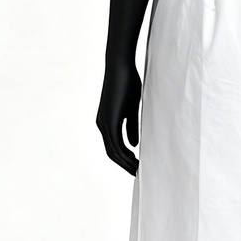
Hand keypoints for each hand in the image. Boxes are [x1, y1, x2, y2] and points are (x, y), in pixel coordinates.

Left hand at [96, 56, 141, 174]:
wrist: (120, 66)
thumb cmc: (127, 83)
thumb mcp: (131, 109)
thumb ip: (131, 126)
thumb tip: (133, 144)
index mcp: (106, 122)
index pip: (113, 147)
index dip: (124, 158)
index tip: (136, 165)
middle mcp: (101, 125)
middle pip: (111, 153)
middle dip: (124, 165)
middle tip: (138, 174)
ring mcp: (103, 123)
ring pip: (113, 151)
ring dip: (126, 163)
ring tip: (138, 171)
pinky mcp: (109, 120)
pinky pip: (116, 143)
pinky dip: (125, 154)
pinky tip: (135, 160)